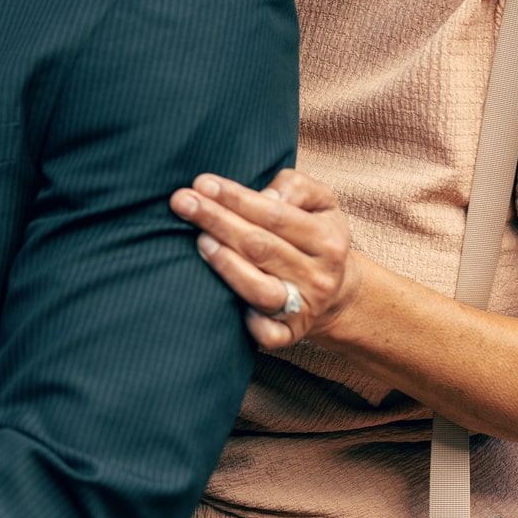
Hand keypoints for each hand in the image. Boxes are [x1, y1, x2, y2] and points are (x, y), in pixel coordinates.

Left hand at [170, 168, 363, 348]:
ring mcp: (304, 308)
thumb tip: (266, 196)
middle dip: (217, 221)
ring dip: (225, 263)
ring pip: (259, 289)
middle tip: (181, 202)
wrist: (336, 290)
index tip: (202, 183)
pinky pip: (267, 333)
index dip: (236, 198)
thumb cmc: (311, 234)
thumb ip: (295, 187)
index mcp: (327, 240)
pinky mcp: (290, 334)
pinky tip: (221, 298)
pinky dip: (247, 321)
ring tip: (198, 240)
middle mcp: (319, 276)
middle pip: (260, 247)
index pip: (276, 216)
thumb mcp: (318, 202)